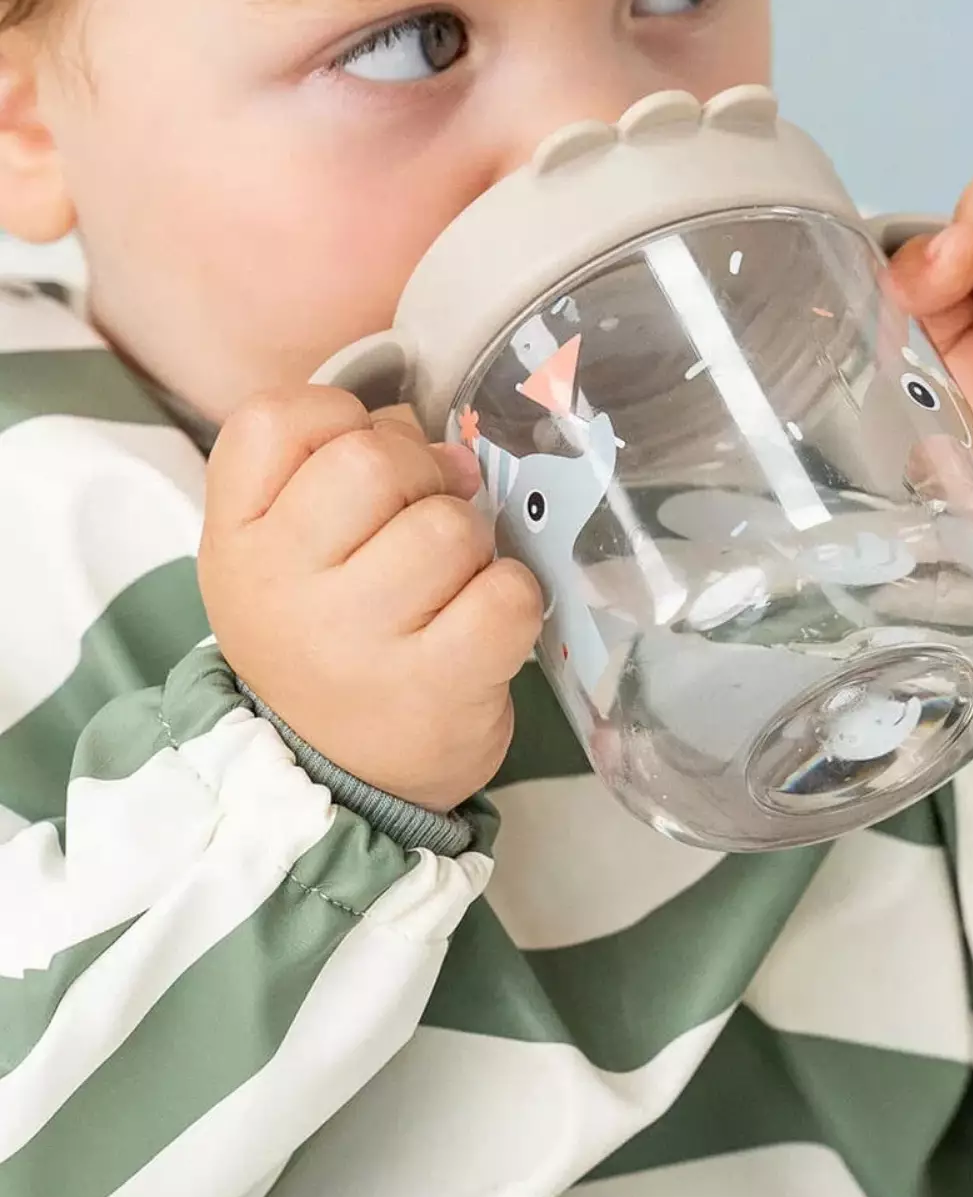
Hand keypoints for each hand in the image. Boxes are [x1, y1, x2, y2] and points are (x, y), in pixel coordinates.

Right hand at [199, 388, 542, 811]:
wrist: (339, 777)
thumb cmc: (328, 638)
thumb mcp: (292, 552)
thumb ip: (343, 471)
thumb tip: (452, 448)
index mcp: (237, 540)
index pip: (274, 418)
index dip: (339, 420)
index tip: (361, 474)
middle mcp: (280, 586)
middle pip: (374, 460)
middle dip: (421, 479)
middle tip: (417, 531)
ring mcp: (355, 640)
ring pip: (449, 525)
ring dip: (471, 544)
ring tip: (447, 587)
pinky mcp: (434, 686)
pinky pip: (506, 593)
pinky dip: (512, 598)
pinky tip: (482, 624)